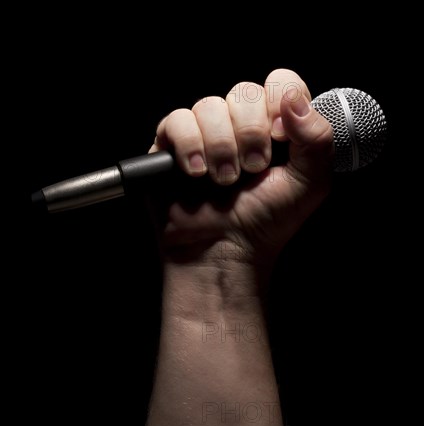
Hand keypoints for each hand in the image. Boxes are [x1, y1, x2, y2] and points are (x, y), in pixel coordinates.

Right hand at [148, 68, 333, 268]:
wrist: (225, 251)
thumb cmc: (266, 222)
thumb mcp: (309, 184)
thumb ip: (317, 139)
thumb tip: (294, 99)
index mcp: (274, 128)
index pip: (280, 83)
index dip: (280, 102)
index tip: (281, 137)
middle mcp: (239, 126)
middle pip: (244, 92)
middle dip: (251, 134)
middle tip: (253, 169)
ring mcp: (205, 134)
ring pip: (209, 106)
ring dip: (221, 147)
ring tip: (225, 181)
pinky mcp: (172, 146)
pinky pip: (177, 121)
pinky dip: (190, 146)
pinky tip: (197, 173)